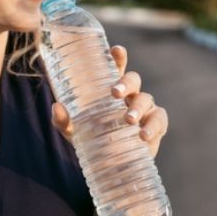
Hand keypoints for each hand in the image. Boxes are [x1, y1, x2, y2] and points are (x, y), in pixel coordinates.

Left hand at [51, 45, 168, 157]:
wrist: (110, 165)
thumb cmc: (92, 139)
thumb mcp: (74, 131)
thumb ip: (63, 121)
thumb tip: (57, 107)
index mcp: (112, 89)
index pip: (117, 67)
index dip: (118, 56)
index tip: (116, 50)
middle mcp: (131, 95)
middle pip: (134, 80)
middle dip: (126, 83)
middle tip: (115, 92)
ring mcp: (146, 109)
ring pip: (146, 99)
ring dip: (138, 107)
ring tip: (128, 119)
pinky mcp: (156, 126)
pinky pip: (159, 120)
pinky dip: (153, 126)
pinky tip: (143, 135)